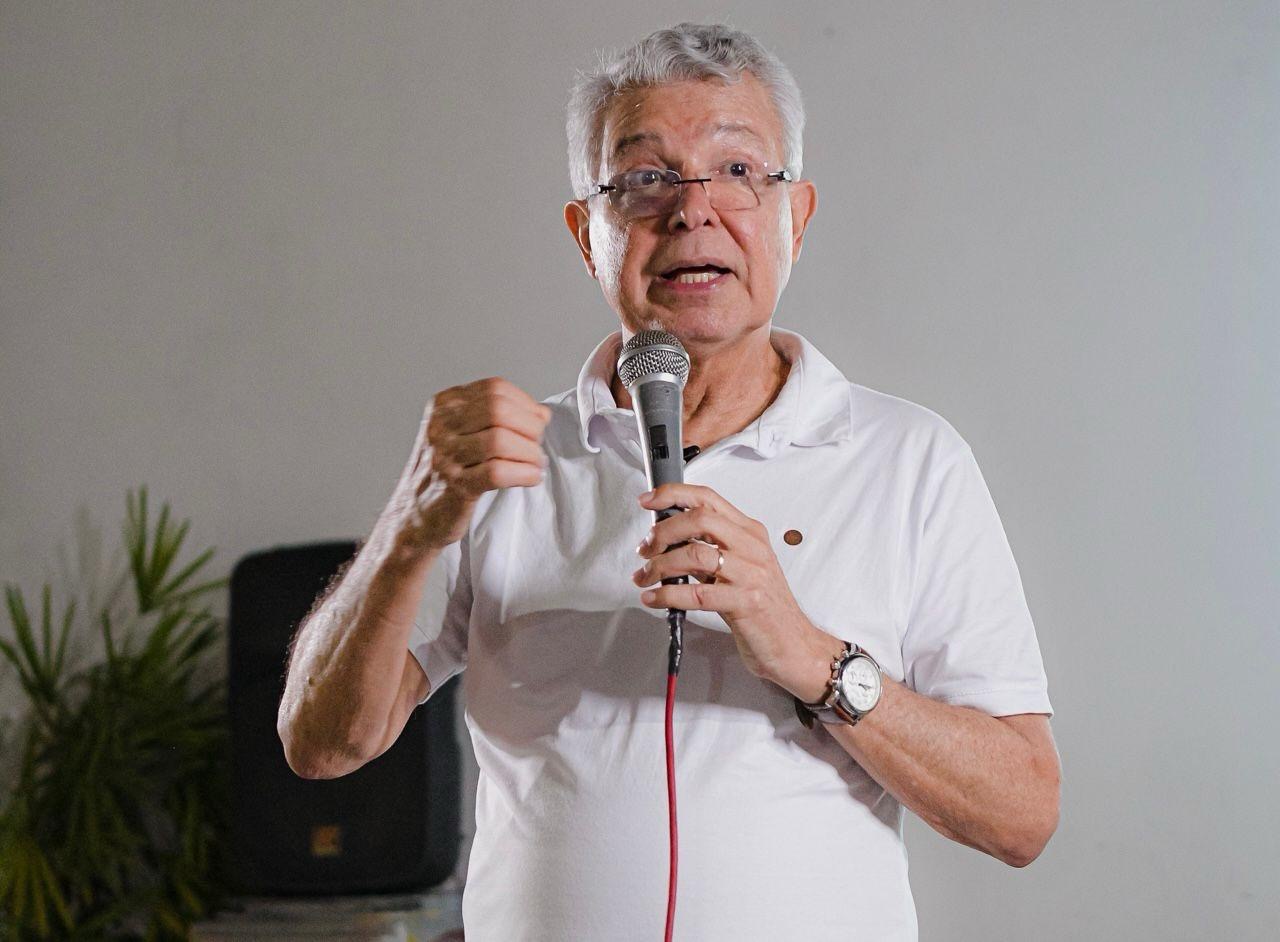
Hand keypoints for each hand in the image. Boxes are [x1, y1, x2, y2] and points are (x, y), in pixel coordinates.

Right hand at [391, 377, 550, 549]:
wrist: (416, 514)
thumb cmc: (448, 471)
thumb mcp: (465, 433)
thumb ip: (501, 419)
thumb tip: (542, 414)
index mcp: (444, 406)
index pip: (494, 389)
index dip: (525, 404)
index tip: (537, 422)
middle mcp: (441, 426)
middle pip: (499, 410)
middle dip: (530, 427)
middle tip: (536, 445)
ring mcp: (445, 456)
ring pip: (500, 441)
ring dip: (530, 453)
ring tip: (535, 464)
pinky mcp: (455, 486)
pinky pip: (498, 472)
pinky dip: (524, 473)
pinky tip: (531, 477)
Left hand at [630, 483, 828, 690]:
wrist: (794, 644)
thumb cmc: (763, 607)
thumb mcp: (739, 568)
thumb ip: (709, 550)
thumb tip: (666, 539)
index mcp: (749, 532)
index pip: (708, 498)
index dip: (673, 494)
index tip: (648, 500)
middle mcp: (752, 547)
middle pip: (698, 519)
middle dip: (662, 532)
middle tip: (645, 550)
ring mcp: (751, 573)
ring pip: (694, 554)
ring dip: (659, 566)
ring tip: (644, 578)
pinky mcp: (746, 602)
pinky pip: (697, 593)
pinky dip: (668, 594)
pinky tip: (655, 599)